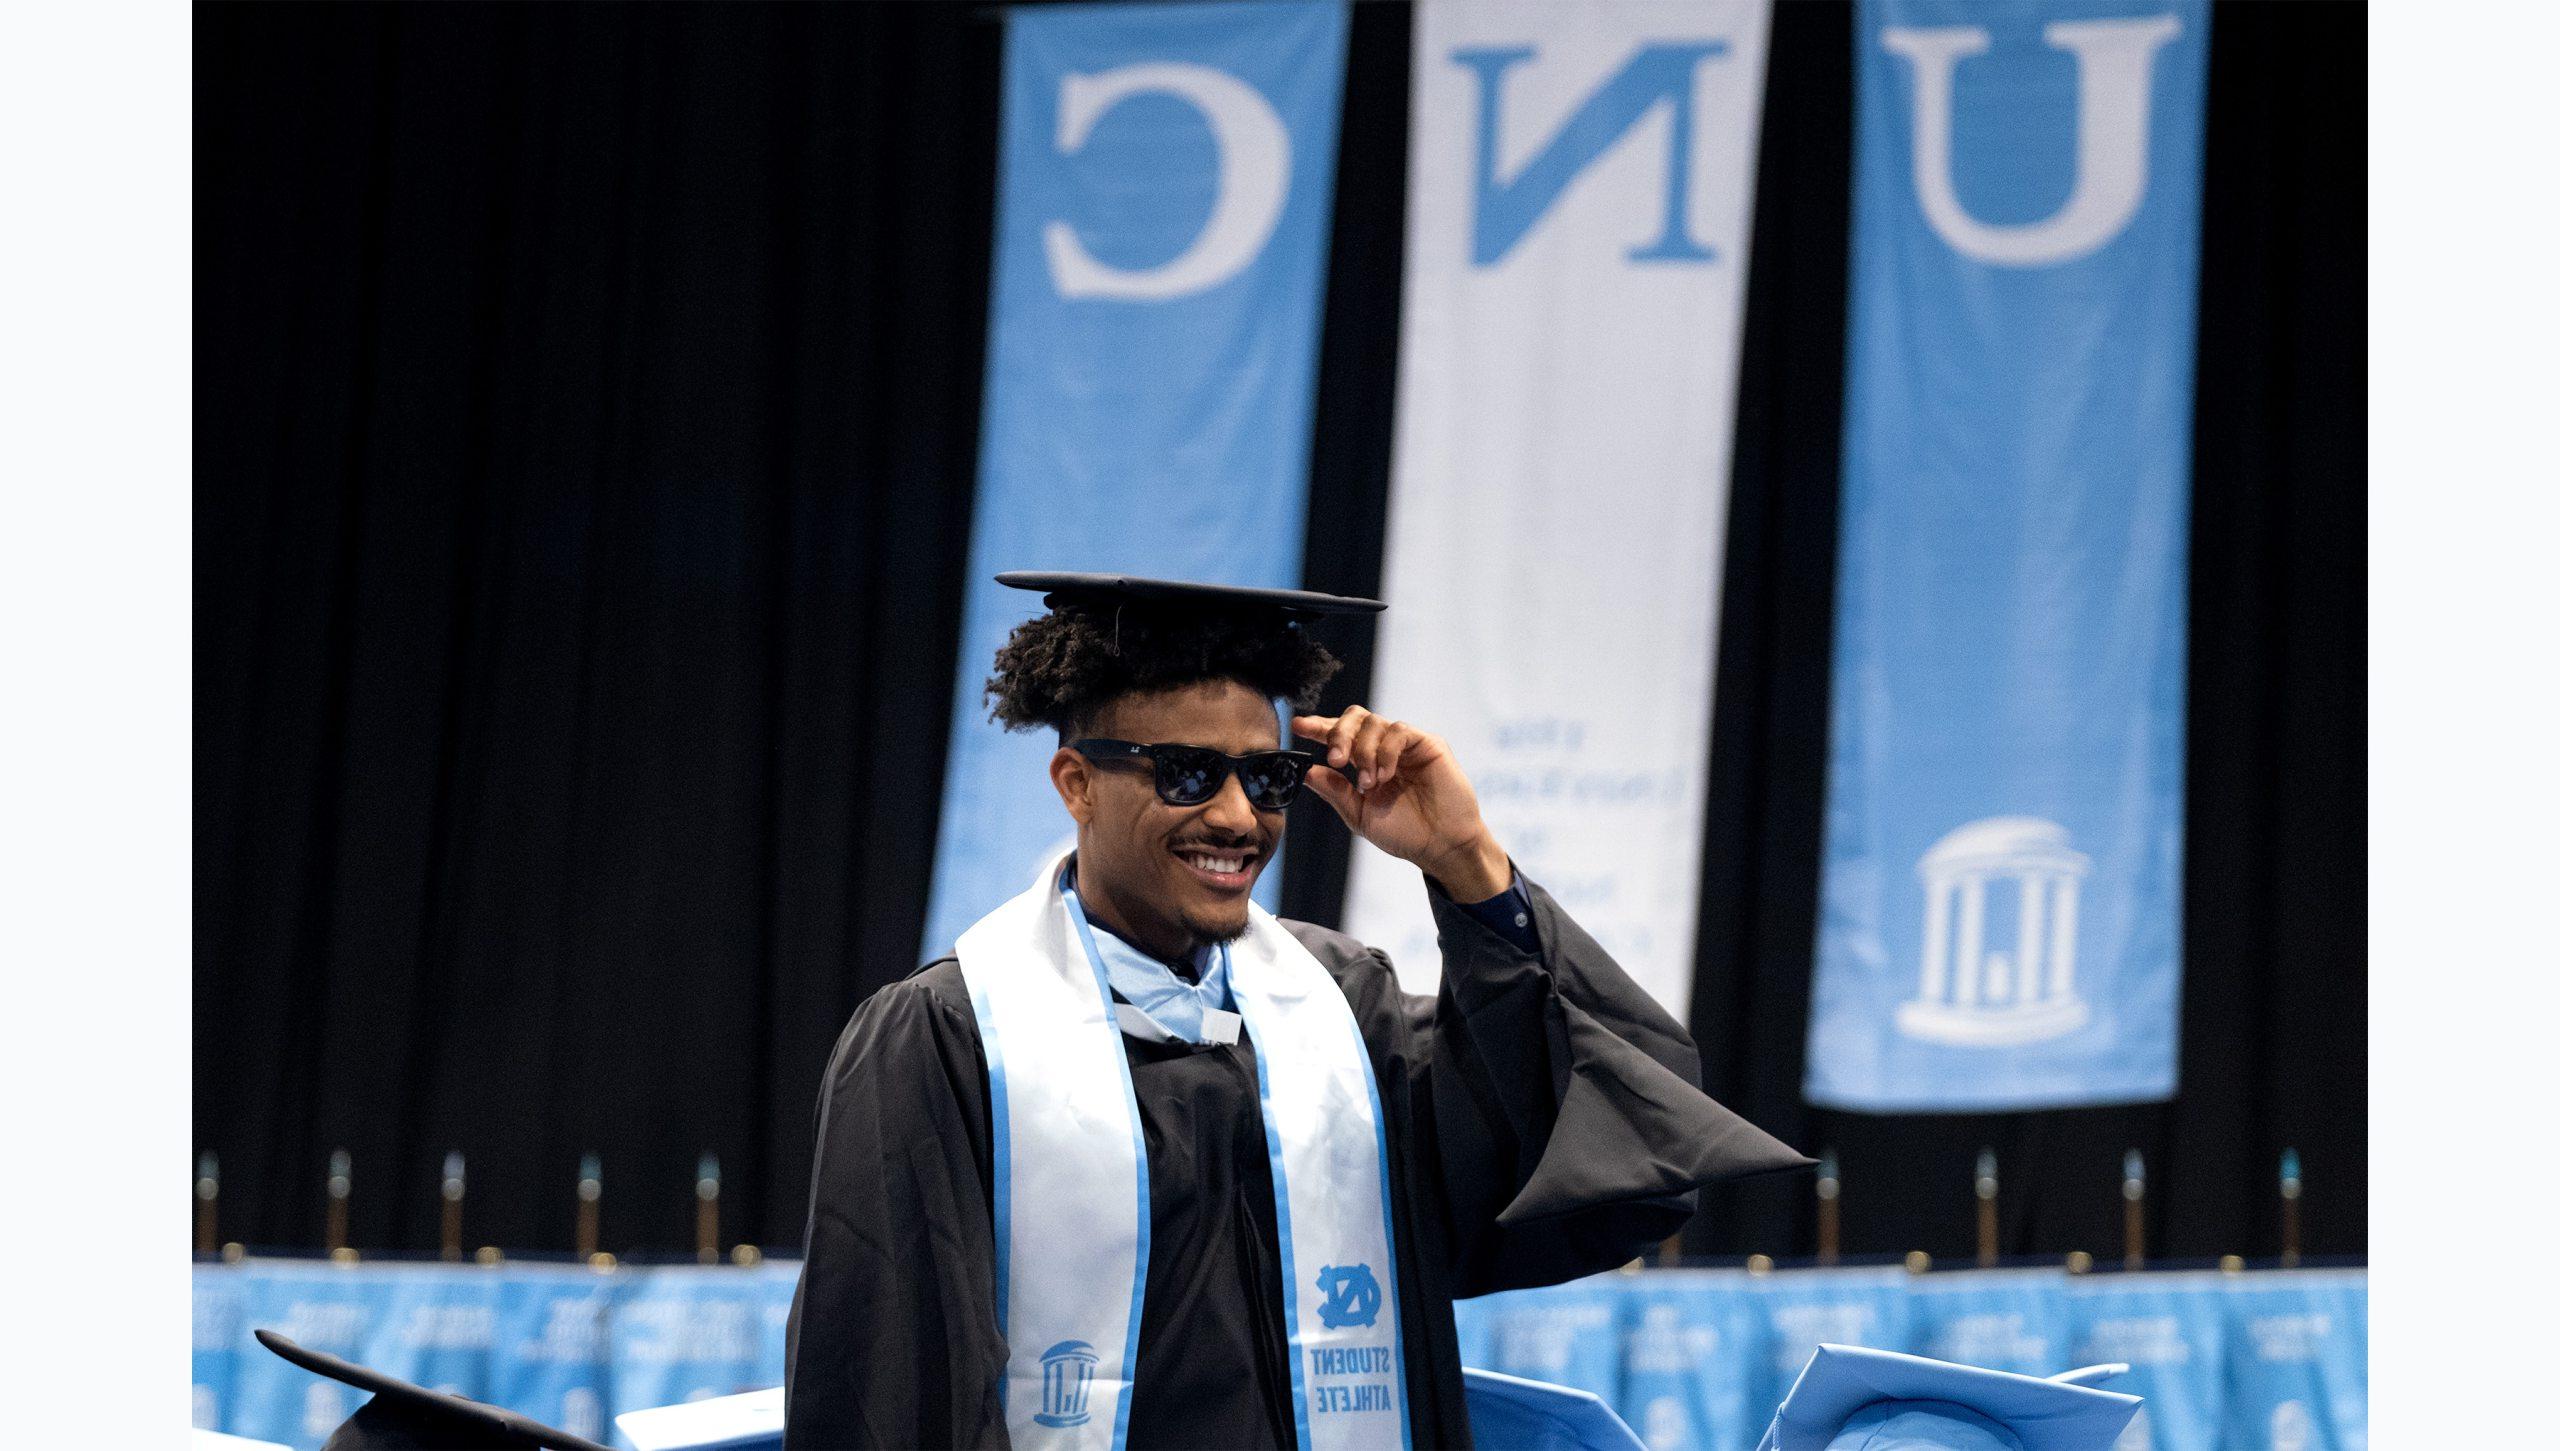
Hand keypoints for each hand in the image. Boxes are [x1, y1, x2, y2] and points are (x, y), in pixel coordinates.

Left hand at [1292, 707, 1510, 900]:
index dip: (1318, 727)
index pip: (1339, 735)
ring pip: (1374, 723)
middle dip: (1338, 734)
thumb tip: (1305, 771)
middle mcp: (1383, 748)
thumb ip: (1334, 790)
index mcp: (1365, 762)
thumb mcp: (1359, 813)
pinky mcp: (1427, 744)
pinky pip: (1399, 732)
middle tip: (1336, 760)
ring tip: (1369, 782)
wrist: (1440, 845)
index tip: (1298, 726)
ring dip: (1364, 751)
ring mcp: (1406, 745)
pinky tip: (1385, 775)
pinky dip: (1385, 752)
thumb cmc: (1404, 832)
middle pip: (1354, 718)